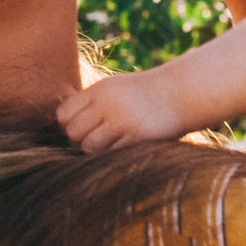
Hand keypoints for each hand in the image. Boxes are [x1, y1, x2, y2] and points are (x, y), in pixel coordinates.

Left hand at [58, 69, 191, 152]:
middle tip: (93, 140)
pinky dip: (111, 156)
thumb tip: (65, 126)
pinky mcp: (136, 137)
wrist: (181, 92)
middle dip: (78, 140)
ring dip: (93, 151)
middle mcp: (107, 104)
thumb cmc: (144, 94)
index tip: (82, 127)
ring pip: (87, 146)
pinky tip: (122, 149)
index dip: (68, 125)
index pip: (63, 114)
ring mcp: (121, 121)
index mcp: (99, 90)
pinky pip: (110, 154)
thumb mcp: (115, 88)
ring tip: (107, 146)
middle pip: (72, 132)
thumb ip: (92, 102)